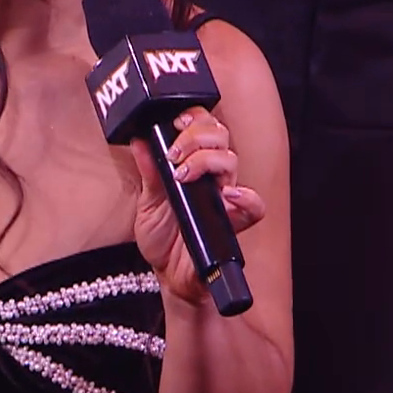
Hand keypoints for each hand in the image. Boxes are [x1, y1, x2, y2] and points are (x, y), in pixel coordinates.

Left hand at [129, 106, 265, 305]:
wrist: (169, 274)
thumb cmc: (162, 237)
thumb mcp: (146, 202)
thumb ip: (147, 172)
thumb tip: (138, 140)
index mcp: (193, 166)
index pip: (204, 128)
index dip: (195, 118)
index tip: (175, 122)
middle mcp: (212, 178)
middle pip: (220, 137)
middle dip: (196, 135)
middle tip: (175, 152)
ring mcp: (224, 198)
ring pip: (231, 161)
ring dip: (207, 159)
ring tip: (184, 173)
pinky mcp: (233, 223)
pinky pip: (253, 207)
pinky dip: (246, 197)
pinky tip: (228, 195)